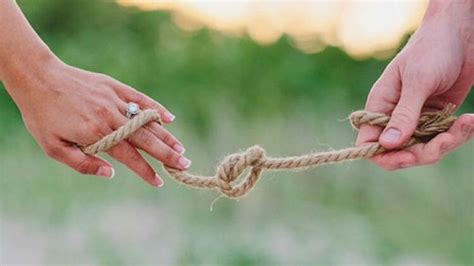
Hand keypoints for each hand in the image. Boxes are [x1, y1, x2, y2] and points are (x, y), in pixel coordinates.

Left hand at [3, 57, 190, 186]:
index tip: (159, 182)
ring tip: (181, 148)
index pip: (129, 157)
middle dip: (167, 154)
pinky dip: (156, 108)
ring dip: (166, 136)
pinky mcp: (115, 87)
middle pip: (145, 140)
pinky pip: (141, 99)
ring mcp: (115, 100)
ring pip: (146, 121)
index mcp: (97, 134)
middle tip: (184, 164)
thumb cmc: (42, 116)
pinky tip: (169, 118)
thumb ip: (83, 164)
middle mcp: (110, 117)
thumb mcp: (54, 147)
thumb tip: (111, 174)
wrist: (37, 78)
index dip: (146, 171)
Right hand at [356, 0, 472, 169]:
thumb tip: (388, 144)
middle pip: (400, 151)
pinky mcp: (437, 118)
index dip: (384, 155)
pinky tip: (470, 120)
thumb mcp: (417, 82)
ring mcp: (416, 118)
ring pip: (424, 148)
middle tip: (446, 141)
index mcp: (380, 105)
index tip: (406, 158)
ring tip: (466, 124)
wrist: (462, 34)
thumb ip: (403, 114)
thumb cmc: (433, 50)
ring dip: (446, 142)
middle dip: (424, 152)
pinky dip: (459, 134)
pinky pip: (443, 138)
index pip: (370, 141)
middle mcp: (395, 115)